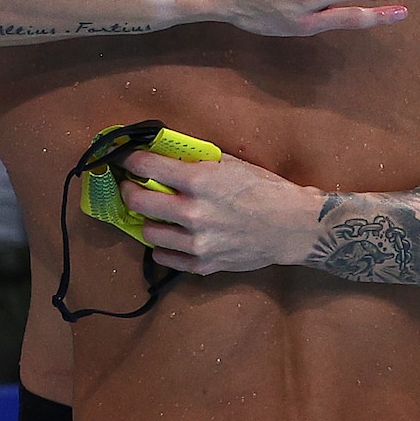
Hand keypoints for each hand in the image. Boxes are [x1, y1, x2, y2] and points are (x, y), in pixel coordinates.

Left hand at [119, 150, 322, 273]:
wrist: (292, 226)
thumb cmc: (265, 189)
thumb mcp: (232, 164)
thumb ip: (198, 162)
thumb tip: (169, 155)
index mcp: (198, 181)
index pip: (146, 166)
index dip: (131, 160)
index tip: (127, 159)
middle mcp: (191, 213)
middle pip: (137, 202)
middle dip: (130, 190)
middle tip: (132, 186)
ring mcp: (196, 243)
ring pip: (148, 233)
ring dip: (149, 220)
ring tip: (157, 215)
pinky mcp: (203, 265)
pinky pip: (165, 257)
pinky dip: (164, 246)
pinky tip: (171, 236)